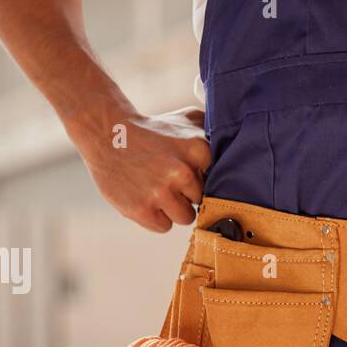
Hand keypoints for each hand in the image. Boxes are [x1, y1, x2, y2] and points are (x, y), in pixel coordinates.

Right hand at [72, 106, 210, 232]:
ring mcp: (161, 192)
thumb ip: (214, 133)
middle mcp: (182, 172)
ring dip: (172, 208)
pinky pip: (163, 227)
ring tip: (157, 188)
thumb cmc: (153, 130)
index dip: (200, 177)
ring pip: (185, 217)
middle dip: (186, 193)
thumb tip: (239, 147)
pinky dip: (155, 216)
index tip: (186, 168)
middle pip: (200, 201)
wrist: (107, 132)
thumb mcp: (187, 120)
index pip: (216, 181)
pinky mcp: (142, 210)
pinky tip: (144, 196)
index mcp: (198, 150)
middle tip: (166, 177)